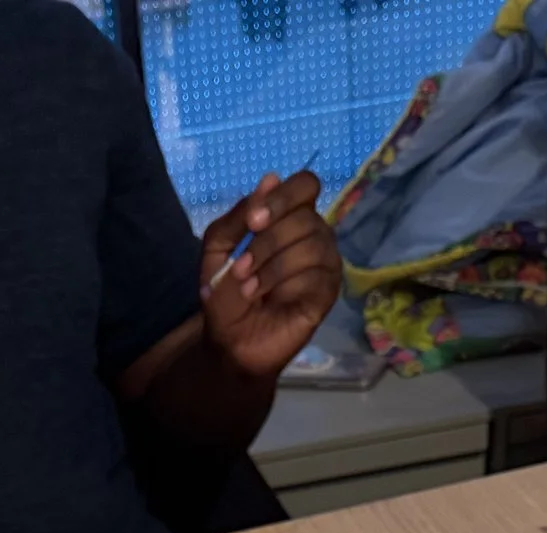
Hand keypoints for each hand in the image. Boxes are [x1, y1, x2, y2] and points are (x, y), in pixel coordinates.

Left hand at [196, 168, 340, 379]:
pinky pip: (319, 273)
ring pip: (313, 243)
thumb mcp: (218, 249)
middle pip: (305, 215)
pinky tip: (269, 297)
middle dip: (267, 241)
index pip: (305, 185)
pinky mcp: (328, 290)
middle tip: (241, 266)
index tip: (253, 222)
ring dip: (273, 264)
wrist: (230, 340)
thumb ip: (238, 216)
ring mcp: (324, 262)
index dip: (282, 197)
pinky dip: (287, 283)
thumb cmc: (227, 291)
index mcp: (288, 216)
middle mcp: (312, 233)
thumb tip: (270, 179)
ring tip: (249, 286)